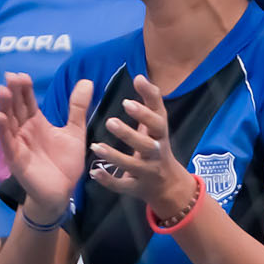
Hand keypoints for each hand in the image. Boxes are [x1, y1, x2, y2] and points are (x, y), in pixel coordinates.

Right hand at [0, 74, 91, 221]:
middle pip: (16, 108)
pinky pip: (8, 143)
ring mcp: (18, 145)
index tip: (21, 74)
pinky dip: (3, 130)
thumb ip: (77, 108)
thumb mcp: (74, 131)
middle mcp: (24, 131)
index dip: (24, 89)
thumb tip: (86, 81)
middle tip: (11, 76)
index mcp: (36, 123)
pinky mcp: (17, 160)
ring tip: (2, 91)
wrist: (63, 192)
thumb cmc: (64, 163)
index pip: (27, 102)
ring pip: (8, 122)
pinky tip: (0, 117)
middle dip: (12, 93)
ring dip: (4, 107)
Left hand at [90, 74, 193, 221]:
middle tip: (110, 121)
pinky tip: (94, 171)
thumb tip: (140, 76)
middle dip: (129, 134)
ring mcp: (147, 172)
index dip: (145, 111)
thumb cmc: (158, 145)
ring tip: (96, 147)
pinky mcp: (136, 188)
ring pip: (132, 166)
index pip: (157, 121)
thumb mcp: (158, 124)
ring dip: (115, 156)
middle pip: (146, 145)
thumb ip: (151, 101)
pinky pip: (123, 185)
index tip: (127, 102)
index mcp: (160, 135)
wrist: (168, 184)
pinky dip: (109, 180)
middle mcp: (156, 154)